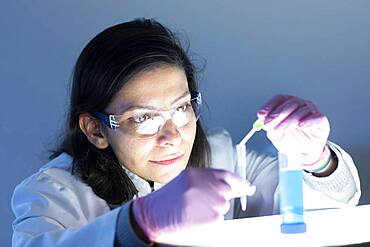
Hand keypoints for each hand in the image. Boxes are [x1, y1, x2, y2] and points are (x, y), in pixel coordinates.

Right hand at [132, 168, 255, 240]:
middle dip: (221, 197)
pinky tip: (194, 218)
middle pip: (226, 191)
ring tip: (193, 210)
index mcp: (196, 174)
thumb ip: (206, 181)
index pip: (226, 175)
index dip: (239, 181)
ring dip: (213, 209)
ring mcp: (207, 201)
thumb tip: (231, 186)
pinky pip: (217, 219)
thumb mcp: (185, 182)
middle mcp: (203, 184)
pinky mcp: (210, 217)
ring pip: (223, 206)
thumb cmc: (167, 200)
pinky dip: (209, 220)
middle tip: (206, 203)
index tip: (248, 187)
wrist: (152, 215)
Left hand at [257, 95, 330, 166]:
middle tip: (269, 123)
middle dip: (277, 114)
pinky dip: (308, 121)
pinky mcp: (321, 120)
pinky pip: (316, 117)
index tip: (261, 115)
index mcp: (287, 104)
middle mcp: (299, 104)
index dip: (269, 106)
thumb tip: (262, 120)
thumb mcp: (275, 134)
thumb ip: (269, 126)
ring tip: (281, 129)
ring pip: (301, 110)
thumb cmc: (289, 139)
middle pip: (290, 103)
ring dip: (289, 119)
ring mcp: (311, 111)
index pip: (278, 99)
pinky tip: (300, 125)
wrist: (302, 152)